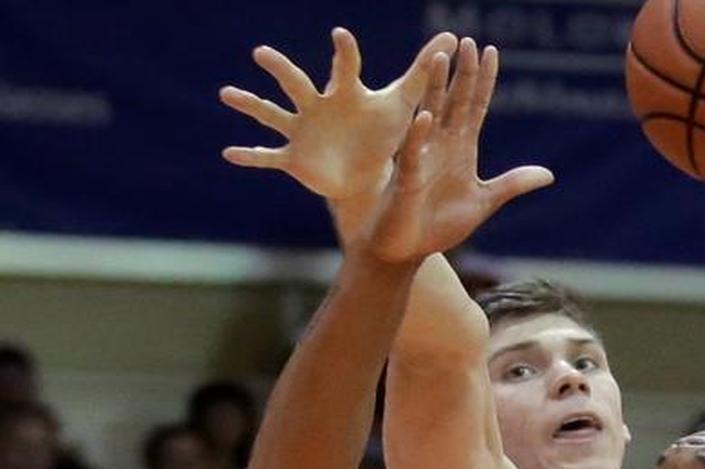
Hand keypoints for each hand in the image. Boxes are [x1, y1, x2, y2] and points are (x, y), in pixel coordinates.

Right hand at [219, 28, 456, 202]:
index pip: (344, 68)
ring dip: (251, 105)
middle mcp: (318, 107)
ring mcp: (303, 131)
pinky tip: (228, 153)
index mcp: (345, 94)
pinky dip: (250, 156)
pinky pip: (269, 156)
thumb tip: (453, 37)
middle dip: (281, 70)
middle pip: (298, 84)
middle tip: (261, 53)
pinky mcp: (295, 158)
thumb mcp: (404, 103)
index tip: (341, 35)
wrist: (367, 173)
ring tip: (227, 93)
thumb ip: (425, 71)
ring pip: (273, 115)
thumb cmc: (384, 132)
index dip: (344, 53)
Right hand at [363, 40, 553, 263]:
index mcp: (461, 148)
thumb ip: (512, 184)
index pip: (475, 106)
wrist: (407, 250)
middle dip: (462, 73)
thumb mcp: (484, 201)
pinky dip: (419, 135)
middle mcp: (441, 145)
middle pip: (455, 102)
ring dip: (436, 89)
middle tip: (467, 41)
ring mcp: (422, 158)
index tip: (492, 50)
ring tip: (441, 58)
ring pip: (430, 115)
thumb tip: (548, 174)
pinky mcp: (406, 179)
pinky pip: (413, 153)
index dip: (484, 80)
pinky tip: (427, 116)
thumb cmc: (439, 225)